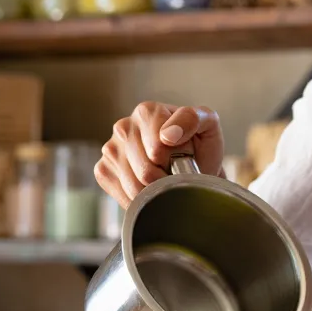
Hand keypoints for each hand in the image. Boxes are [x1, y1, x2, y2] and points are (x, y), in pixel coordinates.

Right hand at [95, 102, 224, 206]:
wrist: (192, 168)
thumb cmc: (200, 146)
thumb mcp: (208, 124)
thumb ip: (192, 119)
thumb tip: (167, 135)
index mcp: (147, 111)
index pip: (158, 148)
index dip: (176, 160)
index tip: (186, 157)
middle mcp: (124, 126)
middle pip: (145, 169)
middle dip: (166, 178)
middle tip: (176, 172)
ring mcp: (110, 149)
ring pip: (133, 185)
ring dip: (155, 191)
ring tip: (165, 180)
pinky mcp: (103, 170)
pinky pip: (121, 194)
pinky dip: (141, 199)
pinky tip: (151, 189)